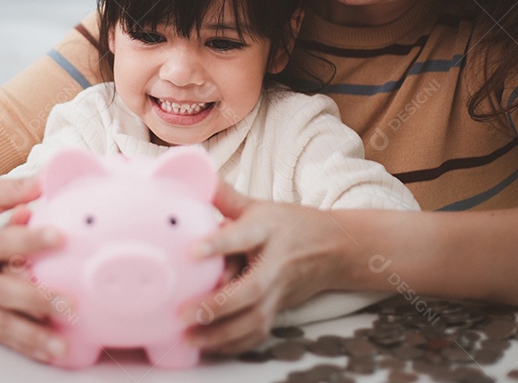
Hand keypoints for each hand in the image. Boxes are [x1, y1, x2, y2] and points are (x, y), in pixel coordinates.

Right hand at [0, 173, 68, 362]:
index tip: (60, 237)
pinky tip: (47, 353)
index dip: (32, 239)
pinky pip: (0, 336)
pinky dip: (24, 346)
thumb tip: (45, 182)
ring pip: (2, 323)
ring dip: (33, 336)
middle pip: (4, 291)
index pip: (3, 242)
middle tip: (69, 304)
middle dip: (37, 299)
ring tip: (61, 346)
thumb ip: (12, 189)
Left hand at [181, 180, 344, 354]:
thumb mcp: (259, 206)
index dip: (218, 244)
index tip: (192, 251)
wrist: (334, 248)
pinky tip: (207, 346)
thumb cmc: (290, 224)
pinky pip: (257, 333)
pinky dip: (233, 344)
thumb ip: (225, 197)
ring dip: (220, 333)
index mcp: (267, 231)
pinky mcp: (279, 310)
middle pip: (250, 289)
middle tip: (182, 312)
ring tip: (187, 337)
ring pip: (254, 319)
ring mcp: (279, 291)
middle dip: (217, 305)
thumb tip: (197, 172)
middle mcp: (275, 264)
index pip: (242, 236)